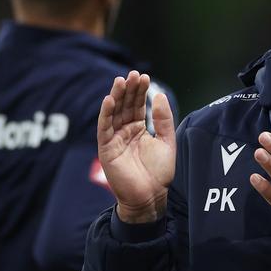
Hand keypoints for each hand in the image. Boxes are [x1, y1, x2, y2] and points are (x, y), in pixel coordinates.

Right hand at [98, 71, 175, 222]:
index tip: (144, 77)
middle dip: (128, 90)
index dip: (140, 91)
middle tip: (133, 74)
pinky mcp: (106, 149)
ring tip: (121, 81)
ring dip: (116, 97)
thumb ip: (163, 119)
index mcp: (138, 129)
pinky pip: (104, 128)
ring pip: (113, 113)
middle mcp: (125, 131)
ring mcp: (114, 139)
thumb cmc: (159, 172)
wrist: (151, 196)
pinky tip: (109, 100)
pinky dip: (105, 114)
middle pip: (125, 106)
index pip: (137, 105)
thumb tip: (159, 95)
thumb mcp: (166, 141)